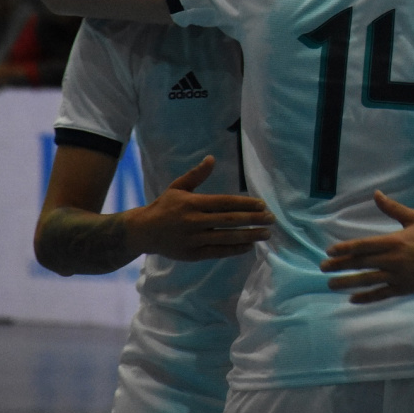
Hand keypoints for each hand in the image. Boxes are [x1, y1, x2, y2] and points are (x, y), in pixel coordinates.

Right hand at [124, 156, 274, 260]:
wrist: (142, 232)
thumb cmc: (164, 206)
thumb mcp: (177, 187)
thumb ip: (196, 175)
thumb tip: (211, 158)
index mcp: (192, 203)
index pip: (224, 203)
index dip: (245, 204)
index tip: (262, 204)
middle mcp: (194, 221)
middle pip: (229, 220)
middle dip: (253, 220)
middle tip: (271, 219)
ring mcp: (193, 239)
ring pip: (226, 238)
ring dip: (249, 236)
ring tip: (266, 234)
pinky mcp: (192, 254)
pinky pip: (217, 252)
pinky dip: (234, 249)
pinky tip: (249, 246)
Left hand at [321, 191, 413, 303]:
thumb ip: (392, 208)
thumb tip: (376, 194)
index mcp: (394, 241)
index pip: (364, 246)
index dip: (345, 249)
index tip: (330, 251)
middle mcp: (393, 260)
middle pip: (361, 263)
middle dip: (340, 265)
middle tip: (323, 268)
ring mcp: (397, 276)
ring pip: (367, 281)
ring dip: (347, 282)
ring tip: (330, 284)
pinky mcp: (402, 288)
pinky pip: (380, 294)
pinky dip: (366, 297)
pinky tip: (352, 298)